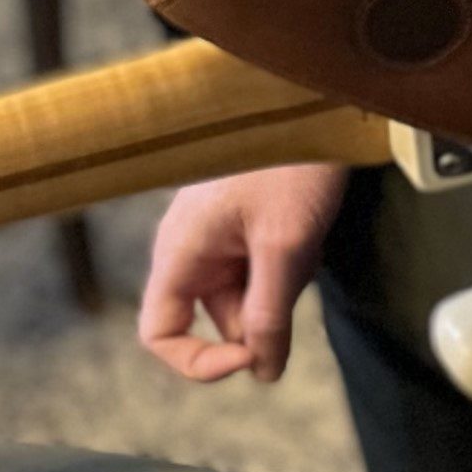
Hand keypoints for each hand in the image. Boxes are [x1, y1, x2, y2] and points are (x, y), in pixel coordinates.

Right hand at [136, 163, 349, 383]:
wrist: (312, 100)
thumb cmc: (289, 162)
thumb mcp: (284, 247)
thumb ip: (269, 314)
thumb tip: (263, 371)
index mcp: (180, 250)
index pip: (159, 333)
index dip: (199, 362)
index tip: (250, 357)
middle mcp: (189, 247)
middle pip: (216, 319)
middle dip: (263, 314)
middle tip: (296, 269)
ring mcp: (216, 236)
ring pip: (246, 296)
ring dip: (281, 285)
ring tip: (303, 236)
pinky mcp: (242, 226)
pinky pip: (260, 269)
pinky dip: (288, 264)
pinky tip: (306, 227)